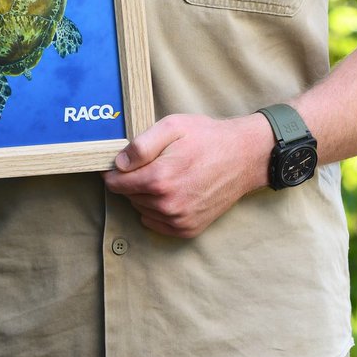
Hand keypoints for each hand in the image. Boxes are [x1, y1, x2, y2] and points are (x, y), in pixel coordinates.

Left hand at [104, 113, 271, 238]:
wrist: (243, 157)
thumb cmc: (207, 138)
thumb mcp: (172, 126)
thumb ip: (141, 145)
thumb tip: (118, 164)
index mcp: (159, 178)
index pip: (116, 184)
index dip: (113, 172)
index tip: (118, 164)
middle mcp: (168, 205)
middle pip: (128, 196)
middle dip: (132, 181)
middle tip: (151, 164)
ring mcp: (179, 220)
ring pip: (142, 209)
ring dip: (145, 195)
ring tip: (165, 175)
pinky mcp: (188, 229)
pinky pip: (156, 223)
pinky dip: (156, 210)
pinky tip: (171, 192)